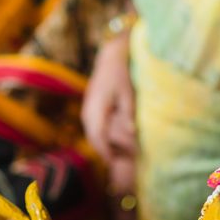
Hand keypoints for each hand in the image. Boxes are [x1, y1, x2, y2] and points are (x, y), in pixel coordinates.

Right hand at [81, 32, 136, 162]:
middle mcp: (88, 112)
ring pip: (92, 134)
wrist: (111, 56)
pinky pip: (93, 128)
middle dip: (104, 152)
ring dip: (102, 145)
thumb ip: (128, 113)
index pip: (98, 138)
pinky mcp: (90, 108)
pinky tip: (110, 141)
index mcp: (96, 110)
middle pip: (94, 139)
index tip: (114, 164)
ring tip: (114, 155)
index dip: (106, 153)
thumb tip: (132, 132)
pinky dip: (100, 137)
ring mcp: (87, 110)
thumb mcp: (129, 92)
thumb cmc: (122, 73)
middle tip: (116, 164)